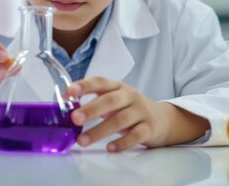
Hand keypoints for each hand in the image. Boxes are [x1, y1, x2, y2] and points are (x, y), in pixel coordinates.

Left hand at [66, 77, 209, 151]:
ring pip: (120, 120)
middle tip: (74, 119)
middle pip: (110, 100)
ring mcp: (141, 111)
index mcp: (118, 86)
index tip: (69, 92)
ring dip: (99, 131)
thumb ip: (94, 102)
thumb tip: (67, 108)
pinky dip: (121, 142)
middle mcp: (130, 96)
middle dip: (91, 109)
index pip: (100, 82)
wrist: (162, 119)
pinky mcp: (149, 128)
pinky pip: (136, 135)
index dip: (84, 85)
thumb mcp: (115, 100)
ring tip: (83, 140)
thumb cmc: (130, 108)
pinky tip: (109, 147)